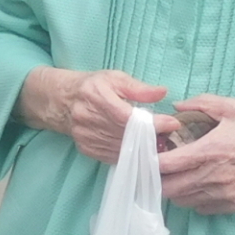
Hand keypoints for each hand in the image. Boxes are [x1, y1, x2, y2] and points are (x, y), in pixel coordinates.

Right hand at [19, 67, 176, 164]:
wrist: (61, 100)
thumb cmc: (92, 86)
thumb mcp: (114, 78)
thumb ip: (139, 88)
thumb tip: (163, 93)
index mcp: (95, 95)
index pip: (128, 116)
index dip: (152, 122)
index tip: (173, 123)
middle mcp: (87, 117)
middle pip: (126, 134)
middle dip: (153, 136)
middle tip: (171, 135)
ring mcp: (85, 136)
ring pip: (122, 148)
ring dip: (144, 148)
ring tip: (160, 142)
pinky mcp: (86, 148)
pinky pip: (113, 156)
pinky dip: (130, 154)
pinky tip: (141, 149)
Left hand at [155, 94, 234, 214]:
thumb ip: (202, 104)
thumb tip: (177, 106)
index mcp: (211, 152)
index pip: (165, 165)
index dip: (149, 161)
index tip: (143, 154)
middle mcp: (214, 178)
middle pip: (168, 189)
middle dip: (157, 179)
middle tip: (156, 165)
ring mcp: (224, 195)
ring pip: (182, 201)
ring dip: (174, 189)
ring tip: (176, 173)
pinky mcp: (234, 206)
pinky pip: (201, 208)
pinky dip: (193, 198)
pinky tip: (197, 182)